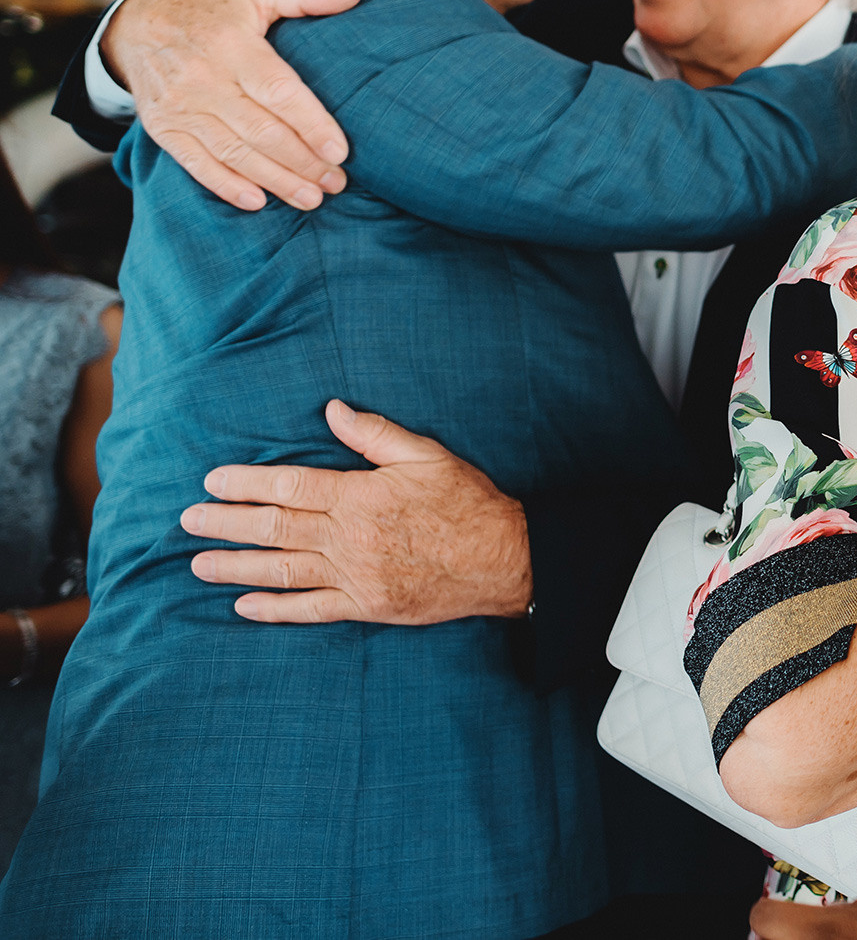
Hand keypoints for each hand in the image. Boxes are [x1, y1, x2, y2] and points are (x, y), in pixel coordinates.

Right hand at [105, 0, 360, 210]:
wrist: (137, 24)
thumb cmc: (213, 11)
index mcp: (232, 45)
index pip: (278, 91)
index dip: (311, 123)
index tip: (340, 151)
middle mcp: (203, 79)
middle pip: (261, 130)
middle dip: (303, 162)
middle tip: (337, 183)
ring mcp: (180, 106)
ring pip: (234, 153)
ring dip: (276, 180)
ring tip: (313, 198)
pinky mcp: (164, 128)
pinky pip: (197, 164)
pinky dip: (226, 186)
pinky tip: (258, 201)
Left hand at [180, 400, 530, 623]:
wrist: (505, 559)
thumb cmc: (467, 501)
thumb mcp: (427, 455)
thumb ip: (375, 434)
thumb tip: (332, 410)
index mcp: (361, 496)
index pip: (289, 487)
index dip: (246, 484)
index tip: (213, 482)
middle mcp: (350, 538)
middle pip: (274, 529)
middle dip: (226, 523)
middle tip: (187, 521)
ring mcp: (356, 576)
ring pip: (282, 571)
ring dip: (236, 566)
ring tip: (198, 563)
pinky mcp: (366, 605)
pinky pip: (311, 610)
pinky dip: (274, 609)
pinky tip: (244, 606)